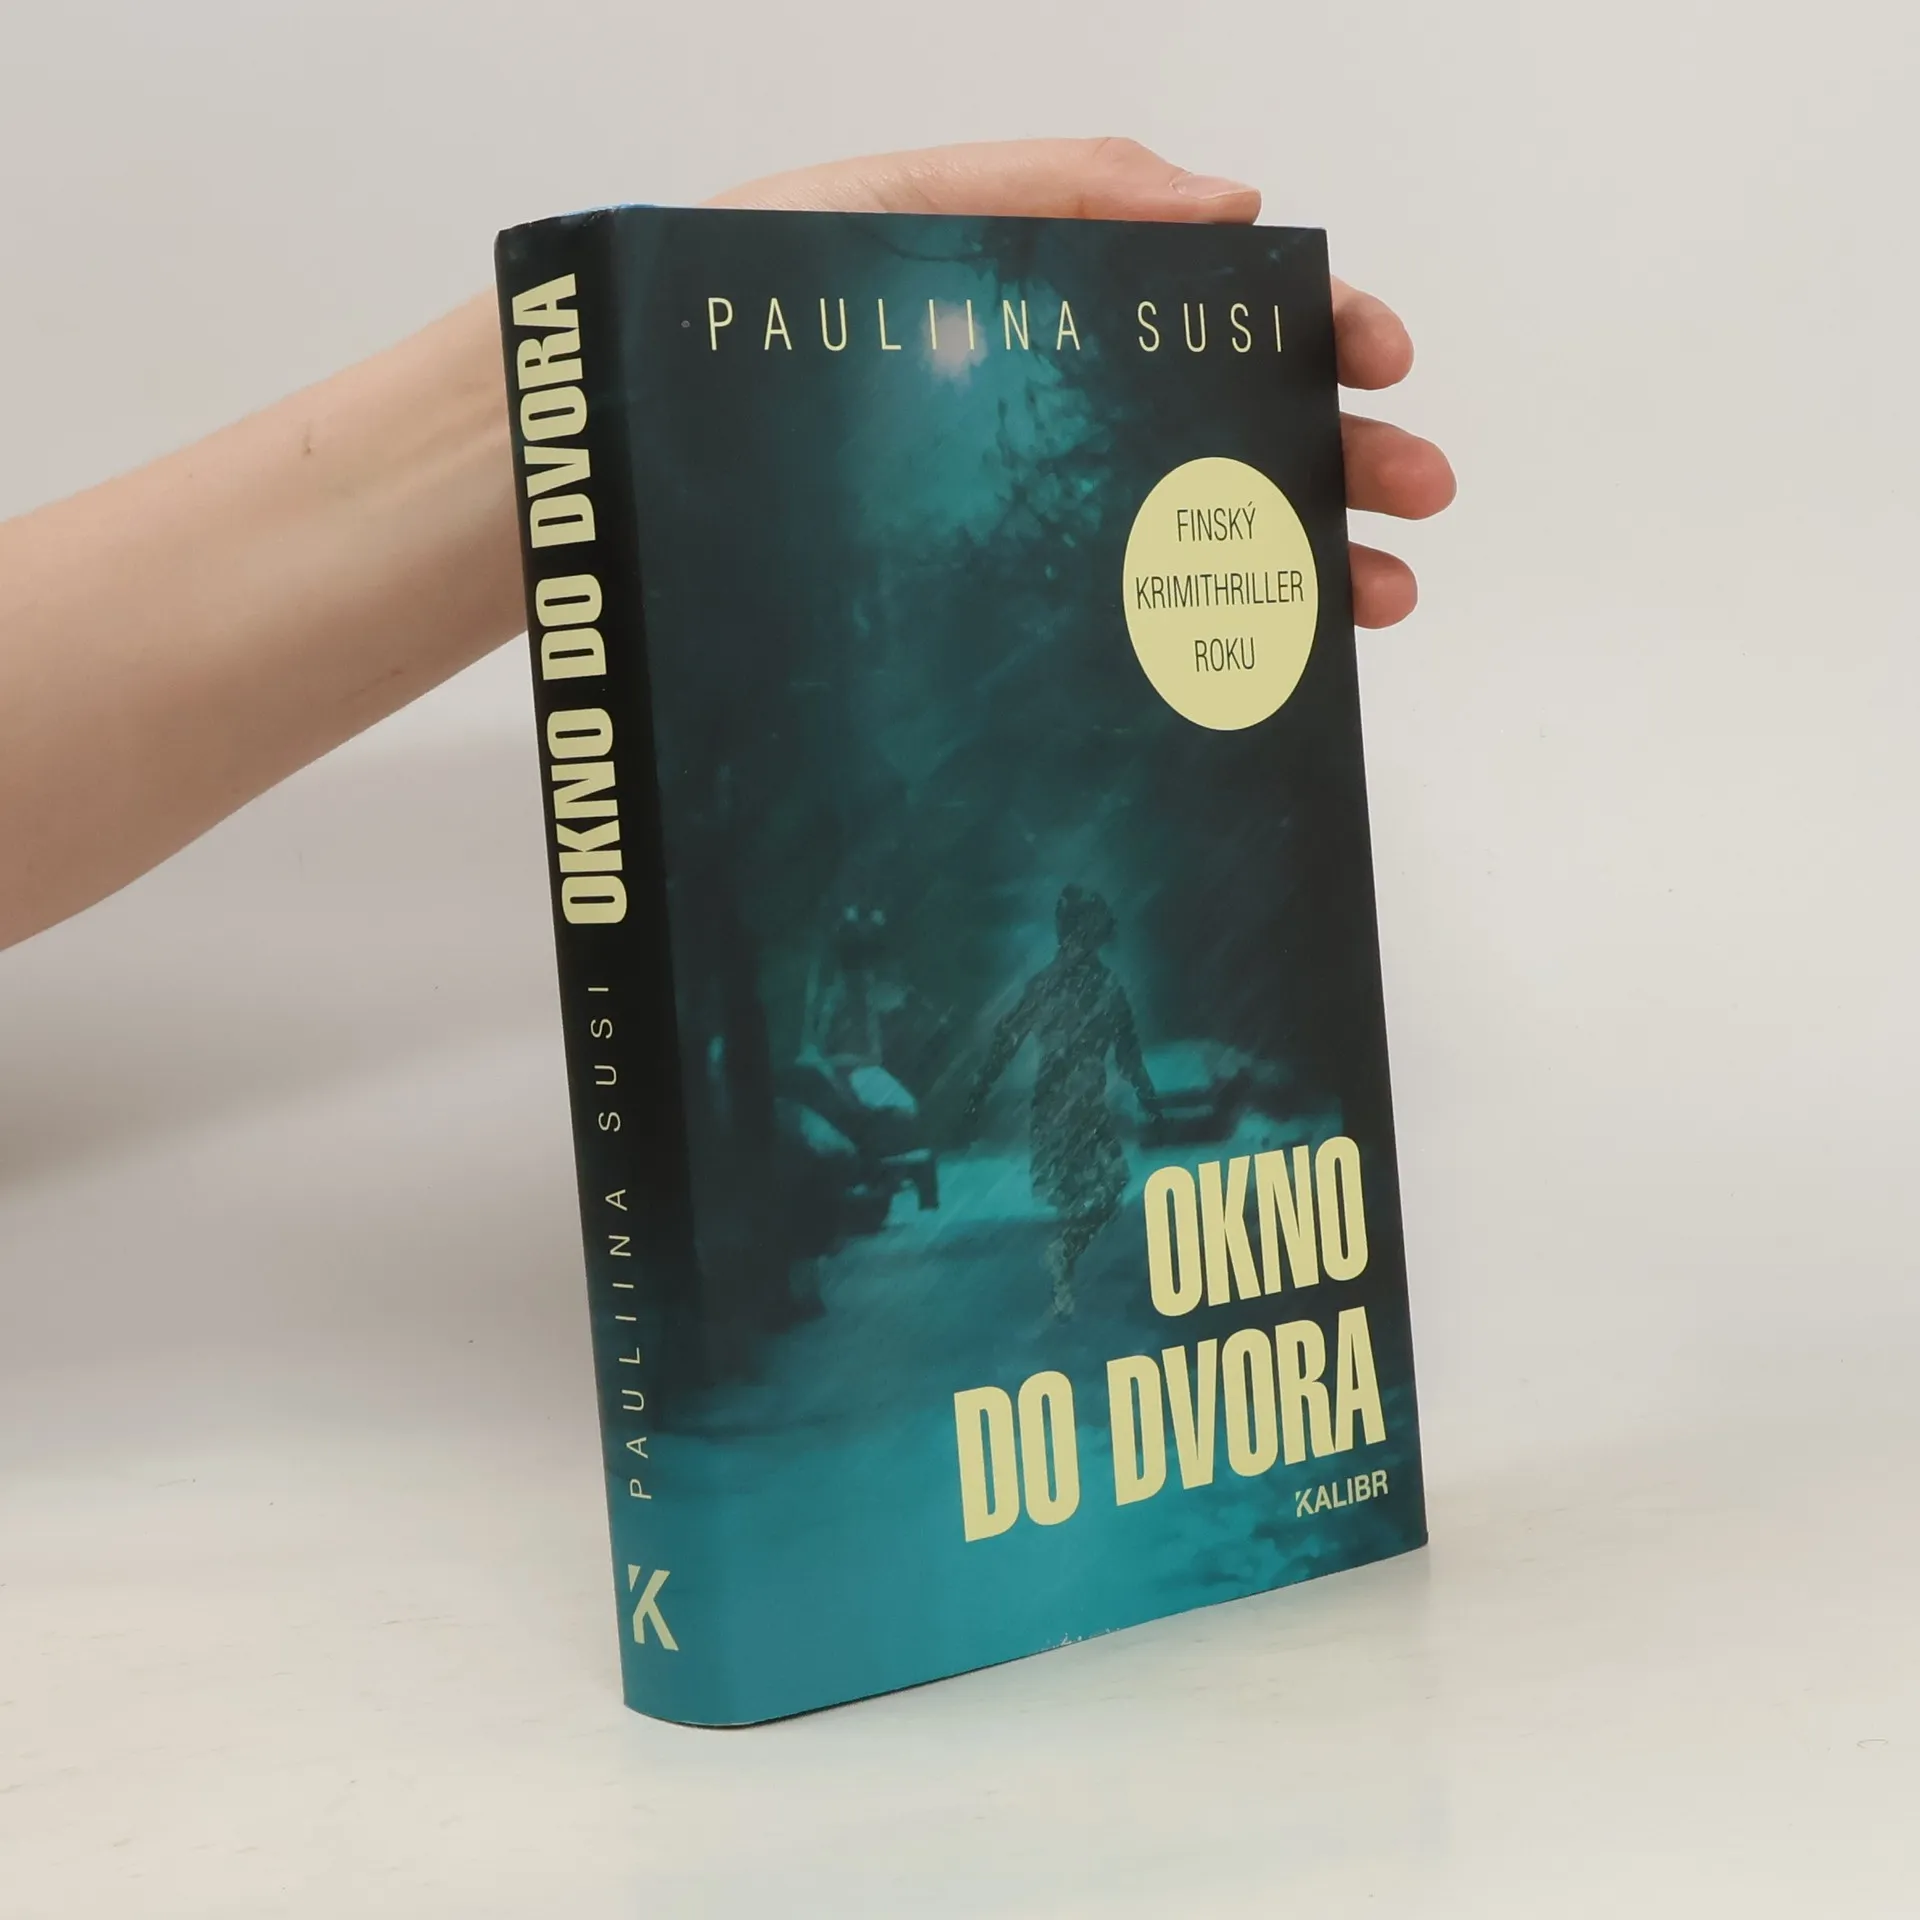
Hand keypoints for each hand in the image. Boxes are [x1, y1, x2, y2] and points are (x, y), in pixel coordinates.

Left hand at [711, 139, 1454, 628]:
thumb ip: (1055, 190)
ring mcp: (1018, 527)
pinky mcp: (981, 620)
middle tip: (1417, 498)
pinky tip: (1258, 666)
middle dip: (1336, 462)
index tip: (1378, 359)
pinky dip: (1196, 650)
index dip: (1309, 329)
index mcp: (1046, 316)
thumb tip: (1237, 205)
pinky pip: (1110, 634)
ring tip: (1376, 602)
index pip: (1211, 315)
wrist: (609, 457)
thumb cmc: (725, 324)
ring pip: (1185, 545)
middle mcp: (1046, 426)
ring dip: (1296, 565)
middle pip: (1222, 435)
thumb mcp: (887, 212)